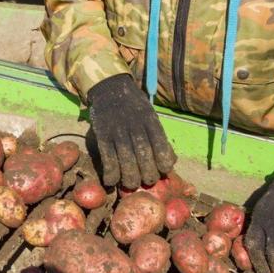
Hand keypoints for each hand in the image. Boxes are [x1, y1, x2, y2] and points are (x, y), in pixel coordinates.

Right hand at [85, 73, 176, 188]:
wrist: (110, 88)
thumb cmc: (134, 107)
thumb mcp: (150, 115)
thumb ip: (159, 137)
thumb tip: (171, 161)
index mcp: (149, 120)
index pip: (160, 145)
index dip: (164, 162)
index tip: (164, 171)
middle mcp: (134, 125)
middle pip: (143, 155)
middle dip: (148, 173)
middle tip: (147, 181)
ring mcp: (116, 130)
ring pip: (125, 159)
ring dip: (130, 177)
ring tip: (131, 184)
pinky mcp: (102, 134)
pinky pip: (107, 157)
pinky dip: (110, 173)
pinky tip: (112, 181)